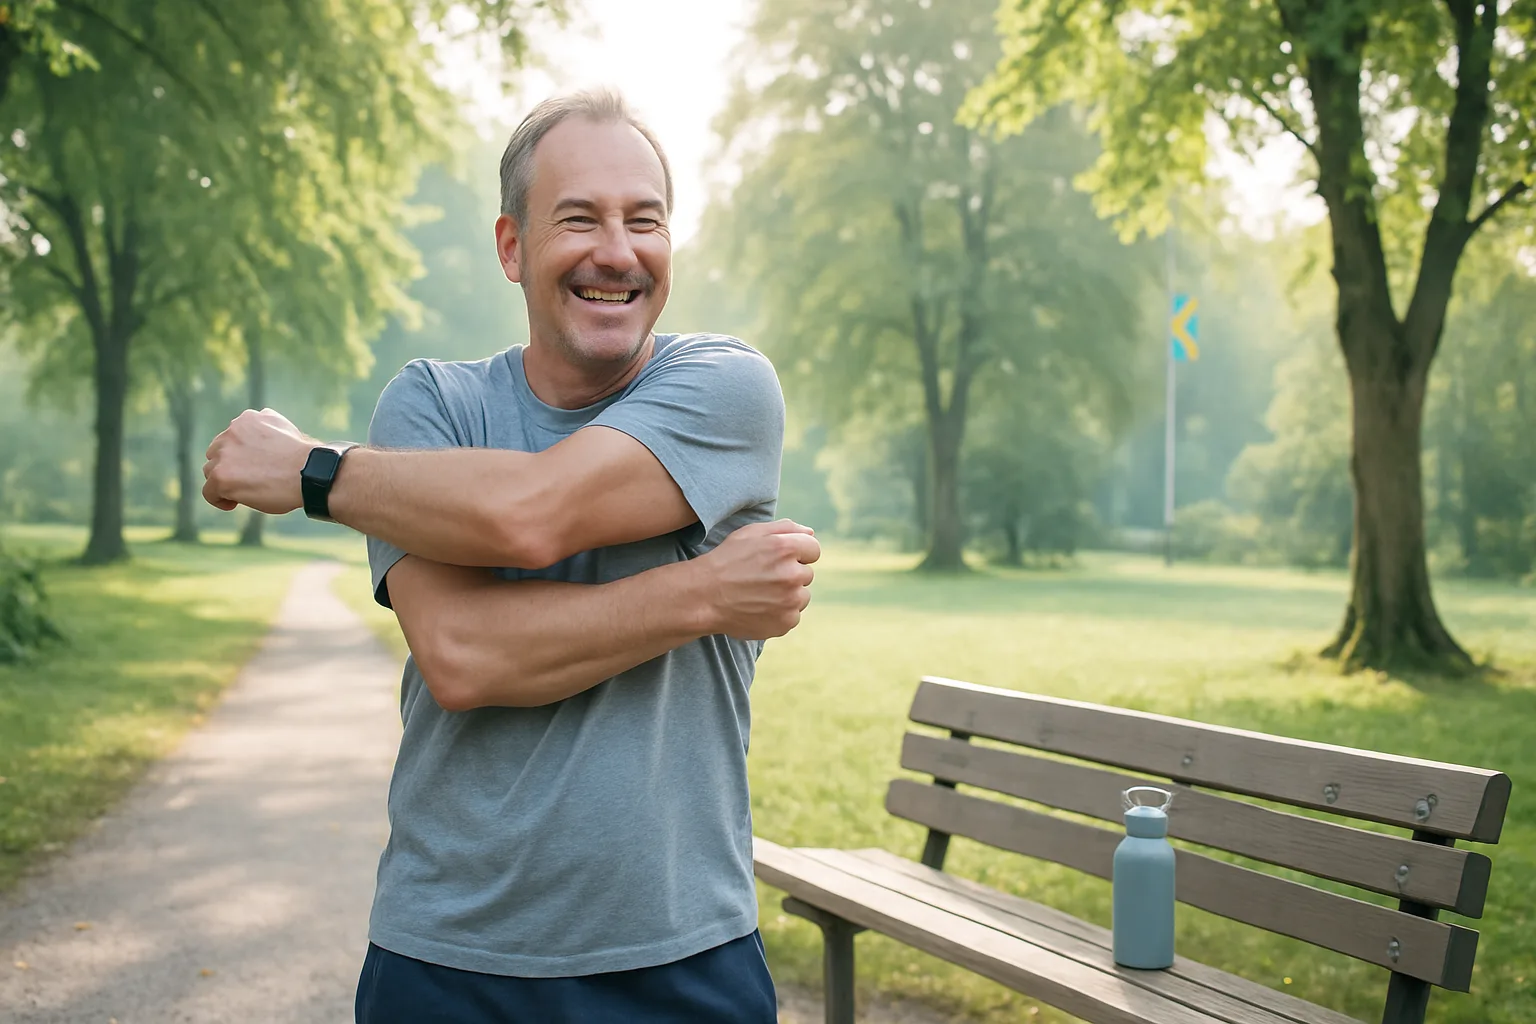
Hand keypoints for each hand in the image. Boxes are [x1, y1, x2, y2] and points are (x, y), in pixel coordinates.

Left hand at [202, 408, 318, 514]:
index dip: (240, 454)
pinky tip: (233, 503)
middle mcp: (231, 432)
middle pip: (217, 453)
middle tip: (248, 480)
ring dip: (225, 481)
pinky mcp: (221, 476)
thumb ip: (266, 429)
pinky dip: (219, 499)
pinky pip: (209, 492)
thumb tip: (260, 438)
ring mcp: (224, 454)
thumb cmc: (304, 459)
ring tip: (244, 492)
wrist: (309, 473)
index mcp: (248, 419)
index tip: (253, 466)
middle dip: (229, 466)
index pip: (232, 437)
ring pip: (211, 471)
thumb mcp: (285, 430)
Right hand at [696, 519, 819, 640]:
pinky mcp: (786, 622)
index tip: (779, 559)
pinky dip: (780, 613)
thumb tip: (811, 532)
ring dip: (788, 595)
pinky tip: (760, 607)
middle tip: (763, 577)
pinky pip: (793, 616)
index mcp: (786, 548)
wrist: (704, 596)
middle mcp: (792, 574)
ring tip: (761, 593)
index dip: (797, 553)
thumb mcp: (750, 533)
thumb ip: (785, 528)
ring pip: (802, 596)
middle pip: (807, 574)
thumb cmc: (726, 561)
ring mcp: (790, 601)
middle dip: (790, 574)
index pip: (813, 549)